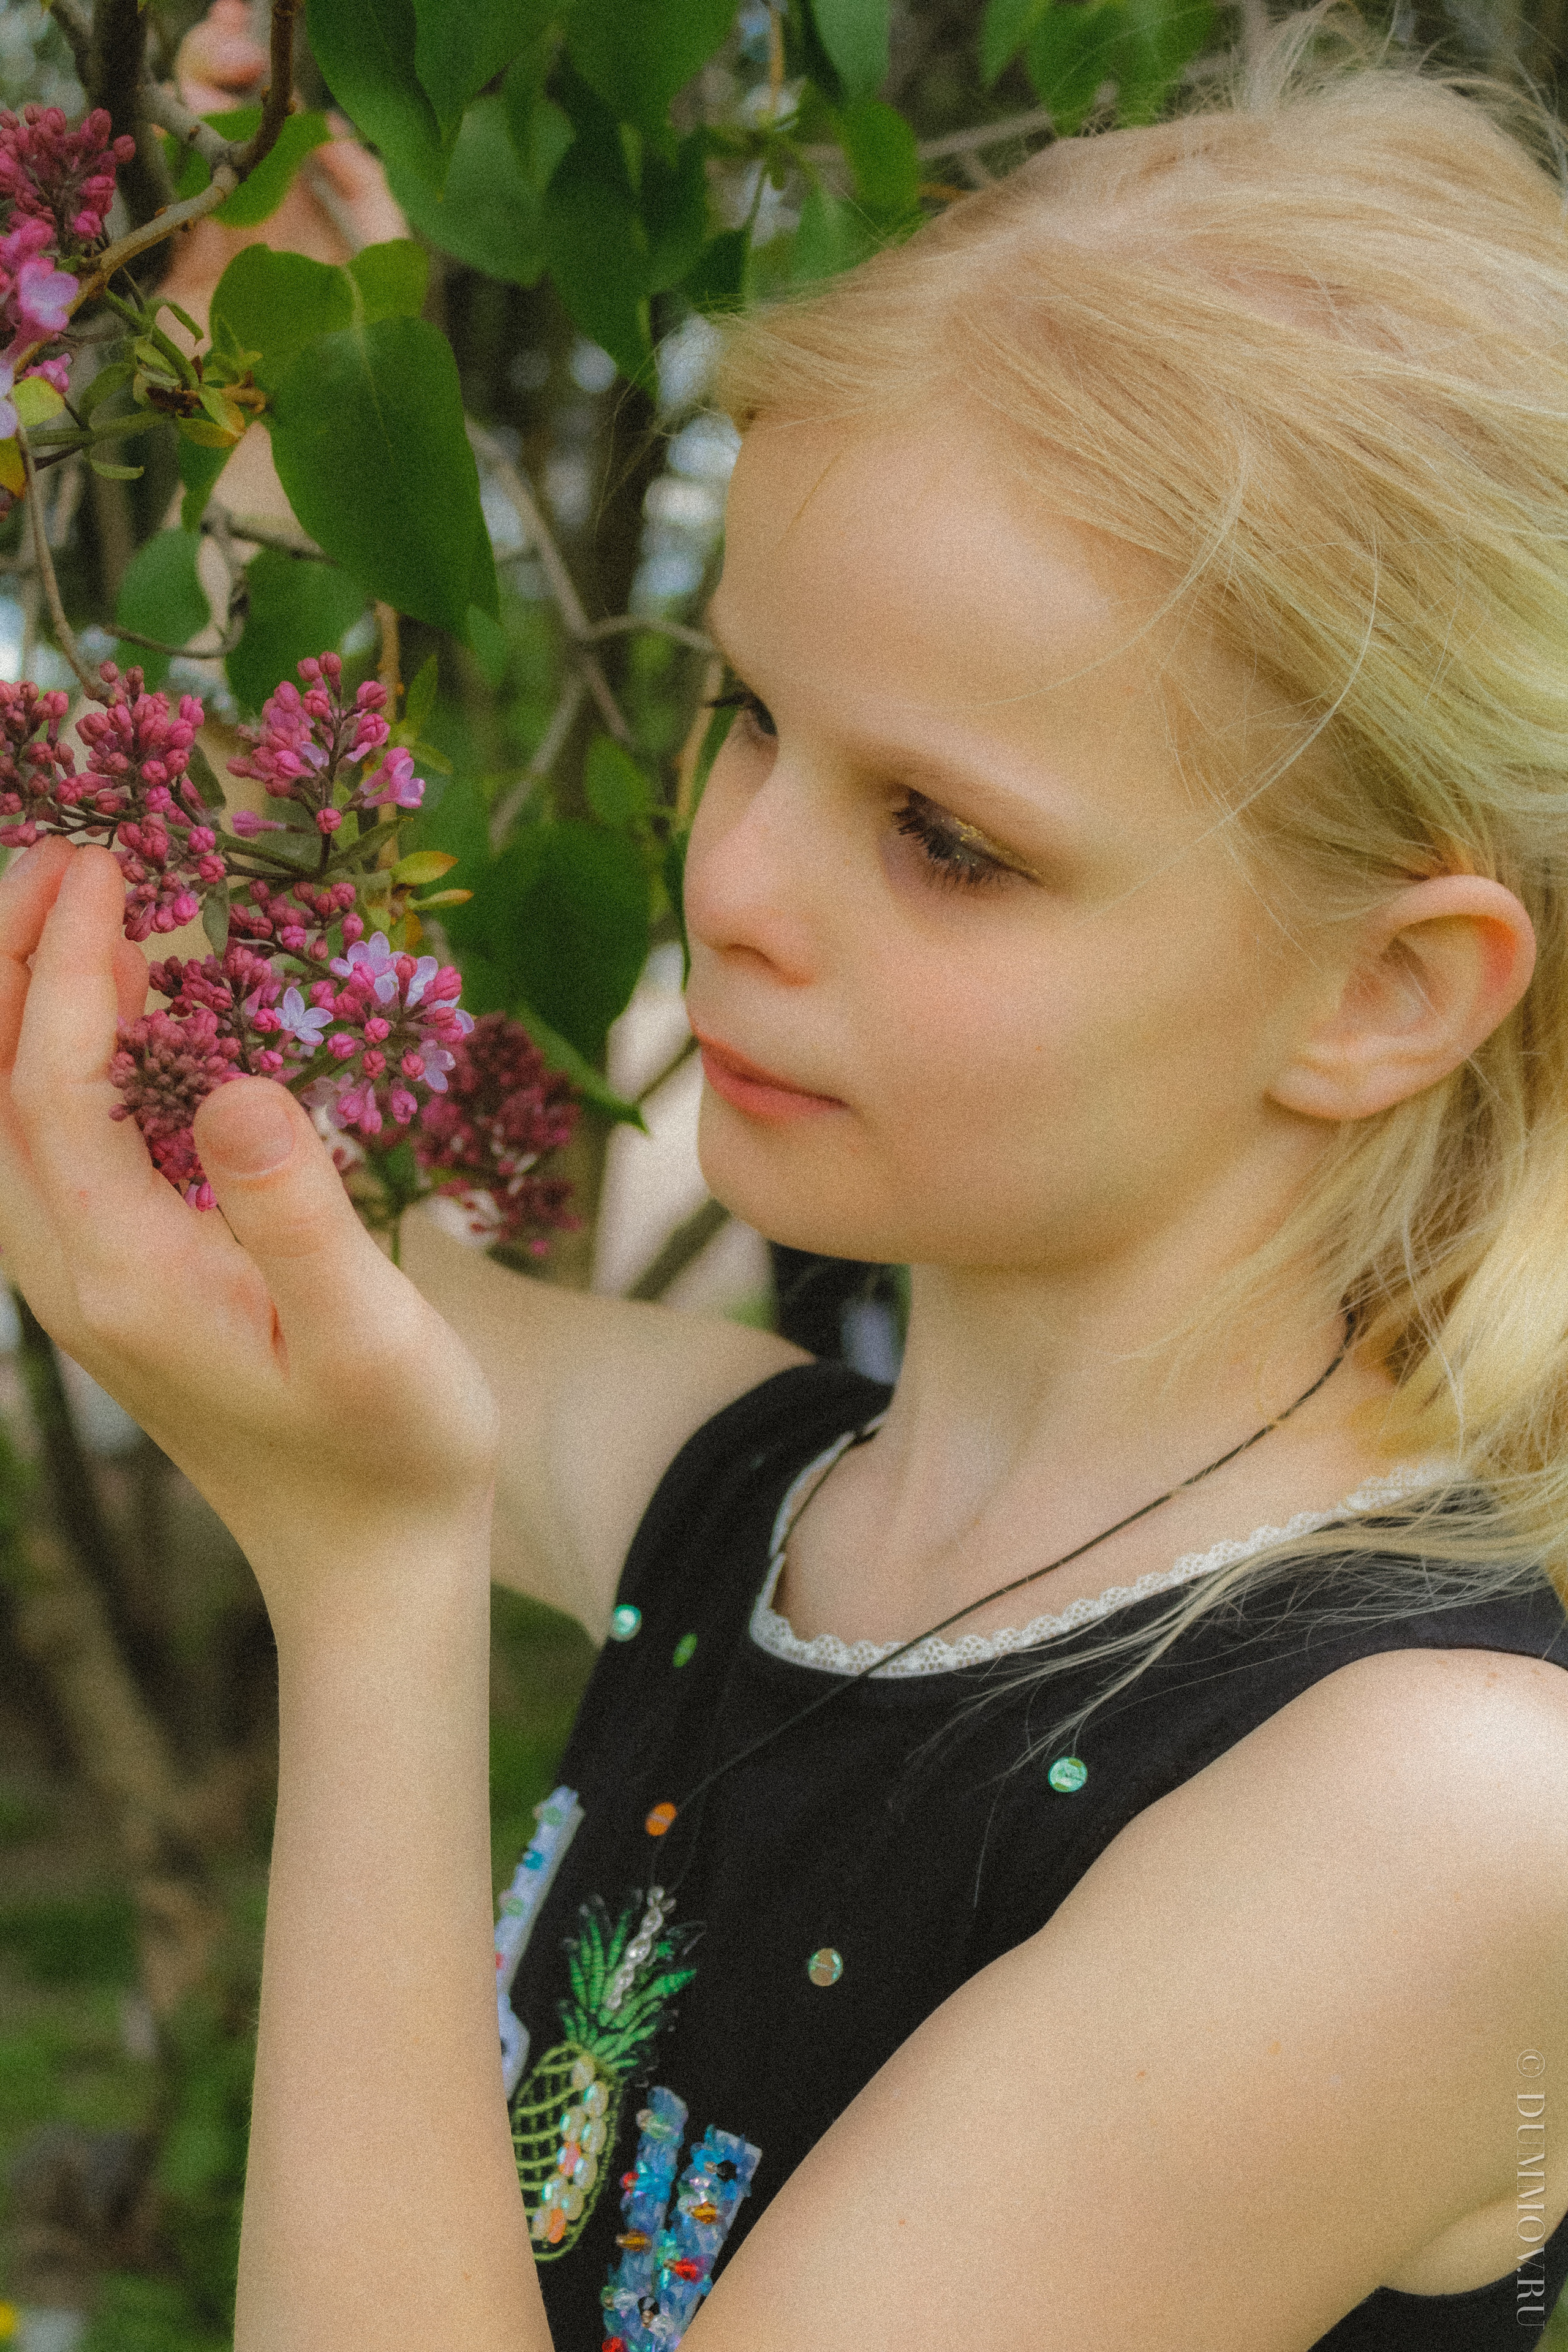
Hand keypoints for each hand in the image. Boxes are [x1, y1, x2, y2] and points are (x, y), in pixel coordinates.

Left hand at [0, 841, 497, 1633]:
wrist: (368, 1566)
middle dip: (7, 961)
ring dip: (18, 1007)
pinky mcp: (113, 1289)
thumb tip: (230, 1082)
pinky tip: (124, 1020)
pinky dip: (51, 1061)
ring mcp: (83, 1287)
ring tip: (82, 910)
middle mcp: (73, 1278)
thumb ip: (297, 1212)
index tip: (112, 866)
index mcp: (124, 1278)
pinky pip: (41, 1151)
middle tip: (75, 855)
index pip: (48, 1091)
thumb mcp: (371, 1334)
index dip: (65, 968)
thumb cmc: (393, 1452)